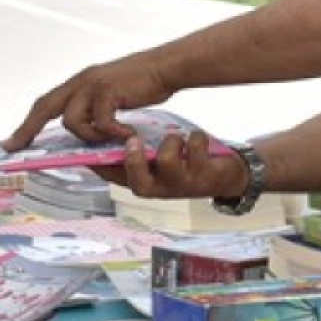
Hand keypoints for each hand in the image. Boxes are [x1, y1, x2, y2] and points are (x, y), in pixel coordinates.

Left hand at [5, 54, 172, 149]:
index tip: (13, 142)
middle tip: (14, 148)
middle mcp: (80, 81)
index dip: (28, 123)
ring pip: (71, 120)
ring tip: (111, 139)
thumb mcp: (112, 97)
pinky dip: (113, 132)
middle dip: (27, 130)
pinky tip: (128, 132)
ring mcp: (92, 84)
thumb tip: (88, 136)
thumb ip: (96, 111)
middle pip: (44, 107)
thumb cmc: (143, 84)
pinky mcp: (106, 90)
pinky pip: (99, 121)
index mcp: (79, 83)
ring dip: (89, 136)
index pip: (45, 103)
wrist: (165, 67)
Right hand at [96, 130, 247, 201]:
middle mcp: (160, 189)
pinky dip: (197, 138)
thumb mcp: (157, 161)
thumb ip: (135, 151)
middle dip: (134, 160)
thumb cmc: (185, 164)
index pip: (114, 177)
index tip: (95, 142)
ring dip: (172, 142)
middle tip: (132, 138)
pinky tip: (198, 139)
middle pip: (139, 184)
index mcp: (143, 182)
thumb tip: (104, 132)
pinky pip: (196, 150)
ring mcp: (182, 185)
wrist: (226, 177)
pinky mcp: (205, 177)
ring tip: (178, 138)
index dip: (101, 164)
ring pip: (168, 162)